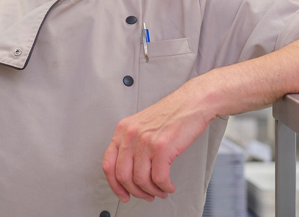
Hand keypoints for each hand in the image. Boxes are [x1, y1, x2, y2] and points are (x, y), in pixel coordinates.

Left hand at [102, 82, 212, 202]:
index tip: (123, 194)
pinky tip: (169, 185)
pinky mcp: (162, 147)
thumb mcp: (142, 125)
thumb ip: (132, 144)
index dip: (114, 184)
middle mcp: (131, 134)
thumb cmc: (170, 114)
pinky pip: (159, 178)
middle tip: (146, 195)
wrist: (191, 103)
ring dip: (153, 191)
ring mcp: (145, 140)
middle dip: (136, 191)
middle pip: (123, 176)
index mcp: (123, 129)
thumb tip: (128, 172)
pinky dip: (165, 187)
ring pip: (141, 180)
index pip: (108, 163)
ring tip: (161, 190)